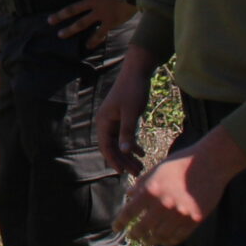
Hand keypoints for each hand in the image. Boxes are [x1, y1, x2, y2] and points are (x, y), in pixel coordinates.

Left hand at [48, 0, 134, 44]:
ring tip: (60, 34)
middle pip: (72, 9)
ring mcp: (100, 12)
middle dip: (60, 16)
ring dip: (70, 29)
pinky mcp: (109, 21)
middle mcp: (93, 1)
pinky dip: (93, 40)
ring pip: (81, 23)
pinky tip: (88, 45)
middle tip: (49, 21)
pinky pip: (99, 33)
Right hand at [96, 48, 157, 175]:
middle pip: (113, 147)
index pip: (106, 146)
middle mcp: (106, 122)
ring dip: (129, 155)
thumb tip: (125, 151)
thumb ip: (127, 132)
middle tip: (137, 172)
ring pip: (120, 143)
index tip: (122, 172)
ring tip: (140, 166)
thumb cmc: (133, 90)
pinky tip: (142, 152)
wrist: (137, 72)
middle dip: (124, 160)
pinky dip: (132, 144)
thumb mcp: (131, 112)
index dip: (113, 160)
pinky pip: (125, 136)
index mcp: (104, 121)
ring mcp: (114, 120)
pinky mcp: (122, 117)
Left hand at [118, 127, 245, 245]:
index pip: (129, 212)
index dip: (120, 222)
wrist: (210, 162)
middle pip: (142, 228)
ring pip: (160, 236)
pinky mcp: (195, 220)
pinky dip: (168, 241)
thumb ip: (141, 184)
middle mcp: (163, 205)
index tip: (116, 227)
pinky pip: (178, 237)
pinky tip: (164, 240)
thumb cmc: (180, 163)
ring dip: (151, 240)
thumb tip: (129, 196)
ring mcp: (180, 214)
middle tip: (132, 236)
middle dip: (135, 234)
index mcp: (151, 191)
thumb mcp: (156, 170)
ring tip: (148, 239)